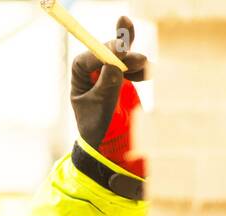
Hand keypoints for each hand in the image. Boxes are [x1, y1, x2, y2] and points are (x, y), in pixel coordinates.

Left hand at [71, 15, 148, 197]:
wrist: (108, 153)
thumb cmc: (98, 137)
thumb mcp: (101, 116)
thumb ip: (108, 90)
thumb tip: (116, 64)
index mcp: (79, 82)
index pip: (87, 60)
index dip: (102, 58)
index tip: (119, 63)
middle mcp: (92, 76)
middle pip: (106, 52)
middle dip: (123, 52)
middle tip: (139, 61)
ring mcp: (109, 76)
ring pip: (121, 55)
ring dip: (135, 58)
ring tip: (146, 70)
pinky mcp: (126, 79)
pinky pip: (132, 62)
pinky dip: (139, 63)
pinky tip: (146, 70)